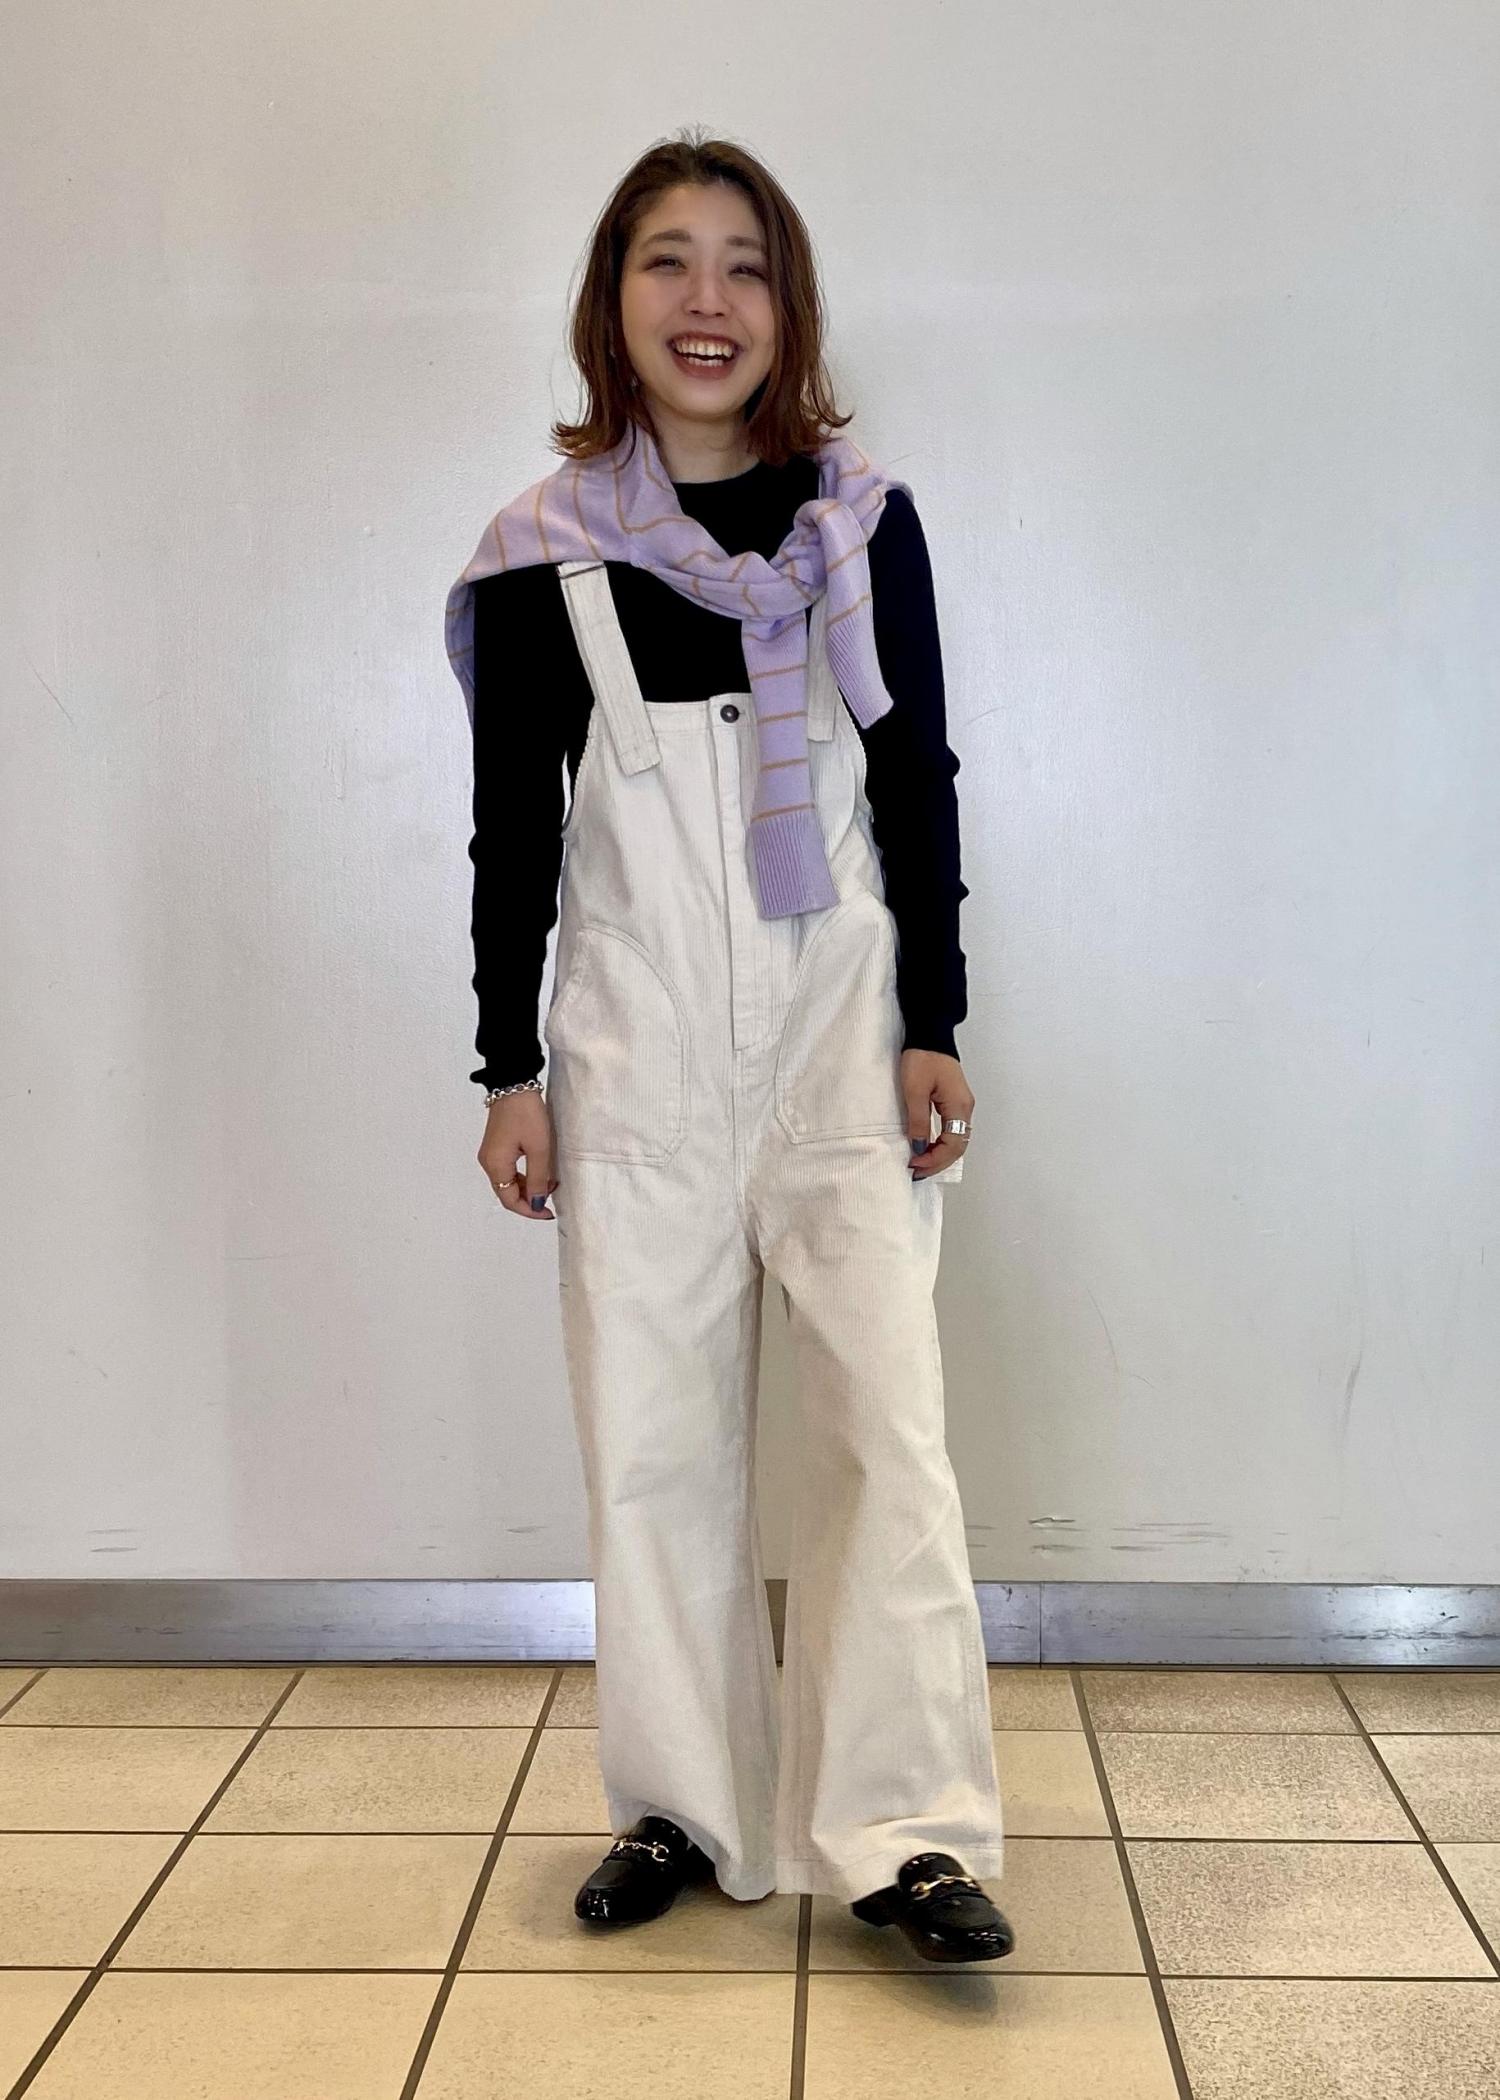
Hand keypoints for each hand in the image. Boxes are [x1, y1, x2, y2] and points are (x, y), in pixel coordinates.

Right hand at [478, 1087, 557, 1219]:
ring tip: (549, 1183)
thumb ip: (538, 1178)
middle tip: (552, 1198)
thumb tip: (538, 1203)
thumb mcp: (539, 1148)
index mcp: (495, 1165)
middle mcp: (488, 1163)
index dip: (530, 1210)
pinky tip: (539, 1172)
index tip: (549, 1212)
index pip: (509, 1200)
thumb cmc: (526, 1114)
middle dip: (529, 1199)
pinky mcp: (496, 1146)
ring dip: (528, 1187)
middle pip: (506, 1193)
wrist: (514, 1083)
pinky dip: (523, 1176)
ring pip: (508, 1182)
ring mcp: (491, 1154)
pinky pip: (508, 1170)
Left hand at [902, 1048, 973, 1179]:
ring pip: (956, 1140)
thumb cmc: (922, 1057)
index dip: (934, 1159)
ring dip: (939, 1154)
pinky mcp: (954, 1101)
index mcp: (959, 1106)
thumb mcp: (914, 1091)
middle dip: (938, 1162)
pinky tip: (926, 1147)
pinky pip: (952, 1130)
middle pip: (958, 1146)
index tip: (914, 1164)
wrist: (929, 1033)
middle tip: (916, 1171)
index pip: (953, 1145)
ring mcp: (961, 1105)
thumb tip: (919, 1148)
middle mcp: (965, 1108)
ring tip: (919, 1163)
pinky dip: (940, 1143)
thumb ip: (918, 1121)